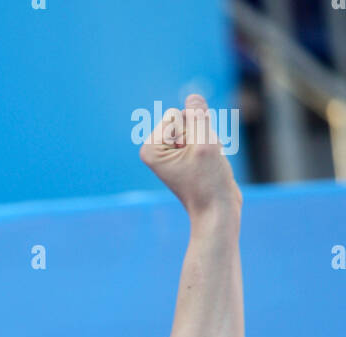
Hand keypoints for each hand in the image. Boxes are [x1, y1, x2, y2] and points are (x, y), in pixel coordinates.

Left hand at [140, 94, 241, 219]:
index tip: (193, 158)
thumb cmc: (209, 181)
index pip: (176, 114)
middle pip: (186, 117)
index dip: (193, 132)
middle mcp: (157, 149)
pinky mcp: (185, 154)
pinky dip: (211, 145)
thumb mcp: (205, 143)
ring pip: (197, 124)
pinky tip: (210, 162)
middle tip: (201, 162)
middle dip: (201, 134)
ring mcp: (171, 151)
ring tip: (206, 163)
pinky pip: (203, 133)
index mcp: (151, 148)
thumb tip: (193, 97)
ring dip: (208, 139)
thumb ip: (198, 115)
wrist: (217, 209)